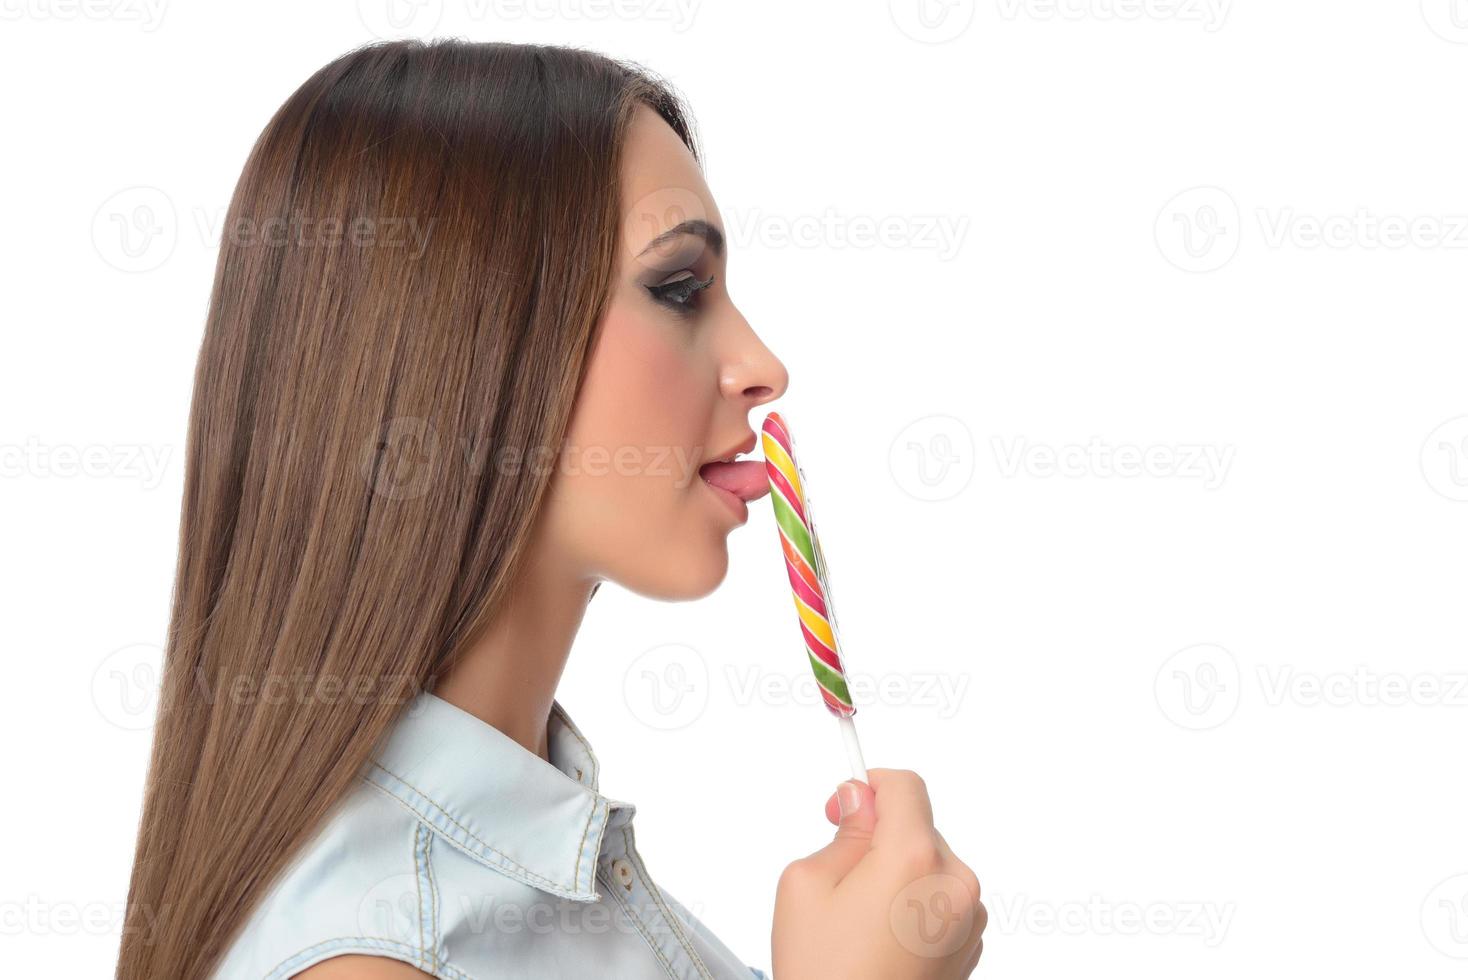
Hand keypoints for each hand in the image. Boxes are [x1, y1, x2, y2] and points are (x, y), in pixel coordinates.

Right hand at [772, 769, 984, 979]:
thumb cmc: (825, 973)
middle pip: (918, 828)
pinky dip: (915, 905)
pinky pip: (941, 900)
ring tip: (861, 920)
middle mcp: (954, 884)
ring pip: (930, 865)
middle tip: (842, 874)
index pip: (906, 786)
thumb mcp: (806, 884)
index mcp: (914, 859)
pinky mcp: (970, 944)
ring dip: (899, 873)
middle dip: (880, 838)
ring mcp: (968, 918)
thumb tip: (859, 801)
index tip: (846, 803)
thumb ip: (842, 831)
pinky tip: (882, 938)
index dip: (870, 786)